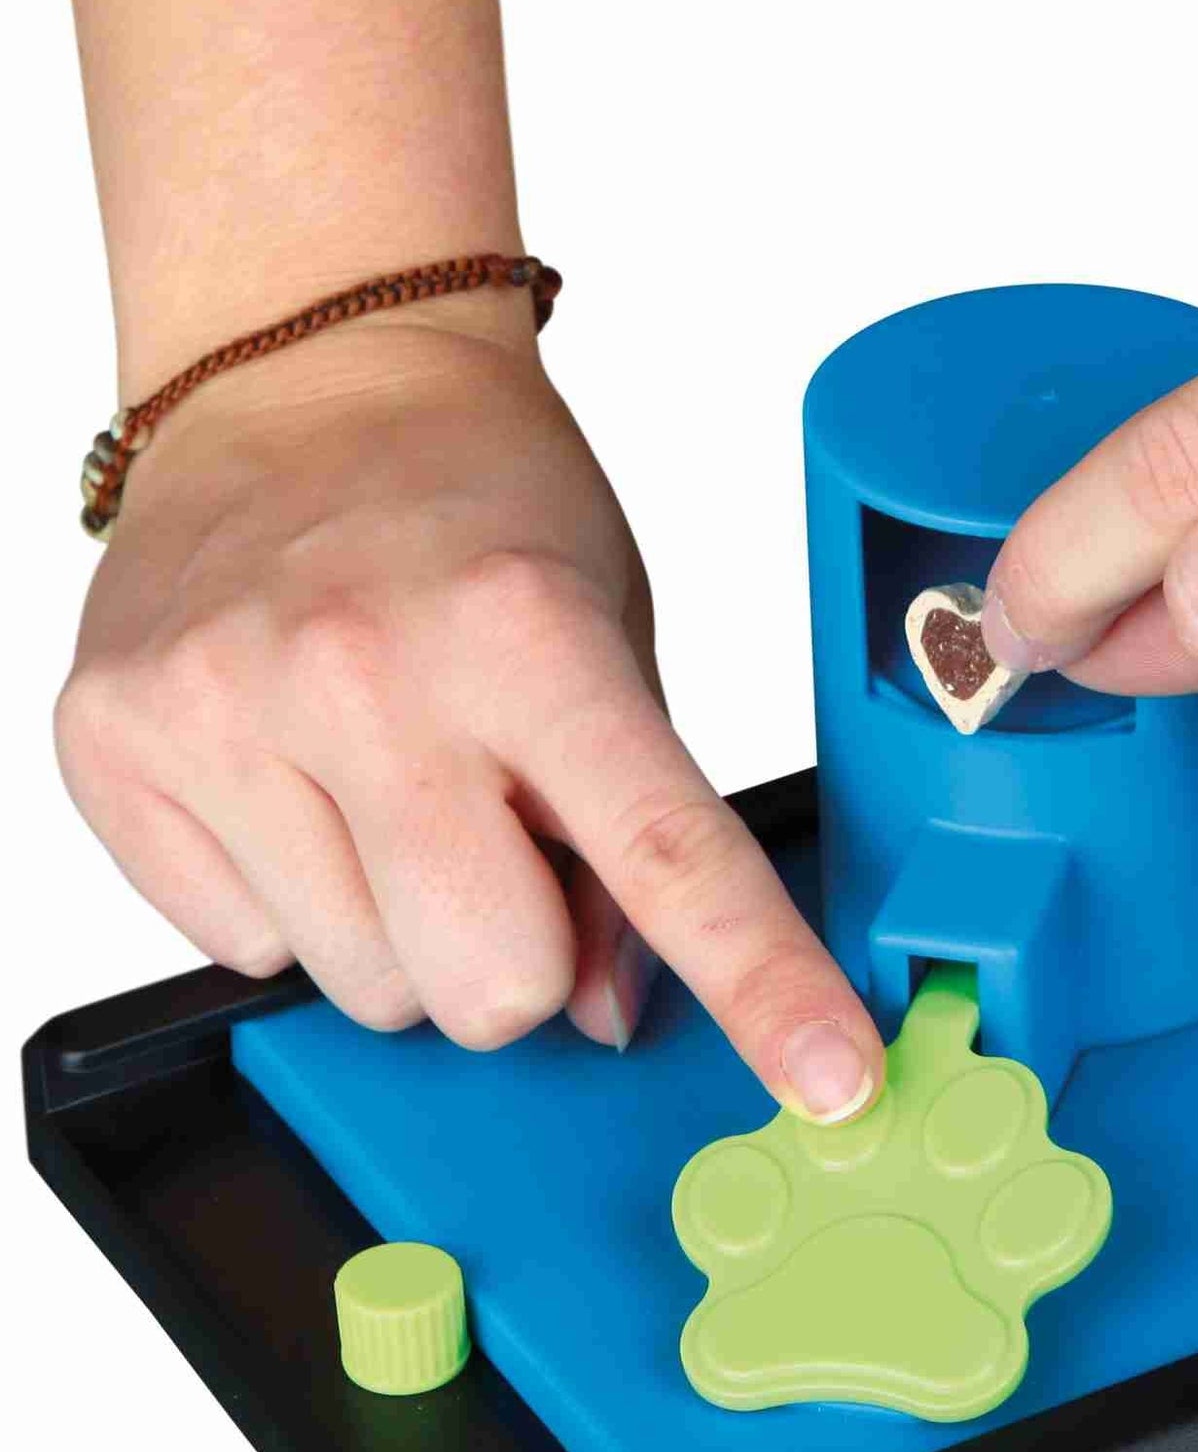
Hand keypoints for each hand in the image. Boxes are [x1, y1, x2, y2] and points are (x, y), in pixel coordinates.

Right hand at [56, 307, 883, 1121]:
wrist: (304, 371)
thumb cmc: (482, 504)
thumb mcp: (614, 636)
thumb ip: (627, 830)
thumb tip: (602, 1011)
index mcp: (527, 635)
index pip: (666, 856)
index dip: (761, 984)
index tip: (832, 1080)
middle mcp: (363, 673)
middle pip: (493, 988)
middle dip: (524, 959)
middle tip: (506, 840)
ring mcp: (220, 710)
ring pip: (369, 992)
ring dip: (408, 930)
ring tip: (393, 786)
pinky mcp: (111, 742)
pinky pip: (245, 950)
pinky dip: (295, 901)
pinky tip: (300, 781)